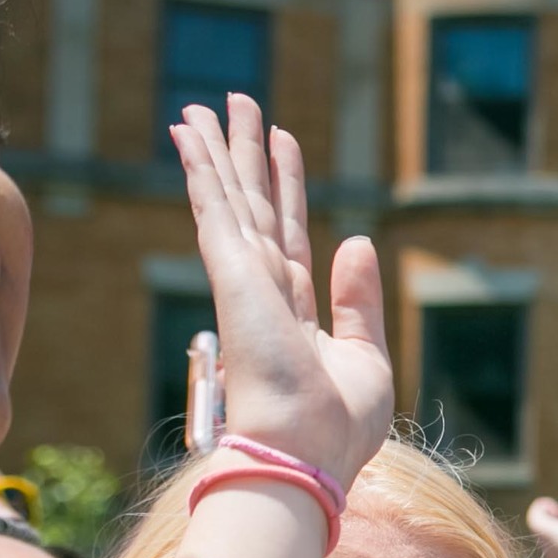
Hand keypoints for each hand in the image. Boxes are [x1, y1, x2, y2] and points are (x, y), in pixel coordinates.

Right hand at [170, 95, 394, 490]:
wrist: (304, 455)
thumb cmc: (336, 427)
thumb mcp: (367, 357)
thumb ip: (359, 298)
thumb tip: (360, 240)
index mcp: (294, 311)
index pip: (289, 234)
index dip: (286, 186)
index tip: (282, 143)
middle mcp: (264, 290)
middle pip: (255, 206)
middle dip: (246, 155)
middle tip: (236, 103)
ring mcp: (245, 281)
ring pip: (231, 197)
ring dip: (220, 148)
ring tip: (209, 104)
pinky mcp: (233, 276)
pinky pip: (215, 208)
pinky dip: (201, 168)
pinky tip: (190, 134)